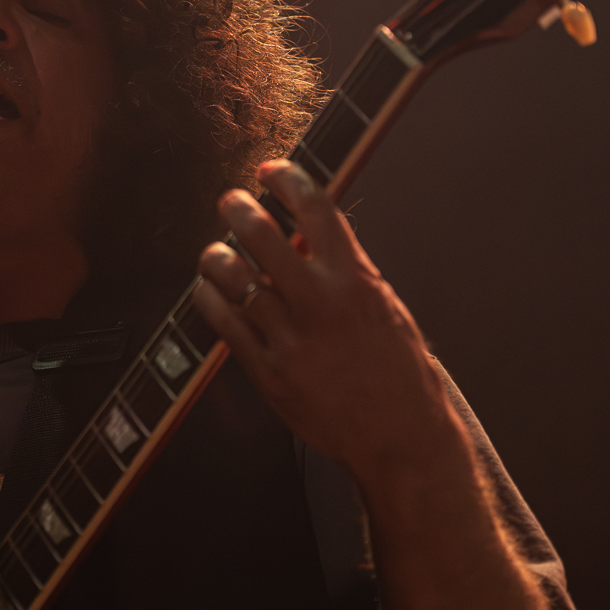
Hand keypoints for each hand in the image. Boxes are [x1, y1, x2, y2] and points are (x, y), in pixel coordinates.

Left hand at [192, 160, 456, 478]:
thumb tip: (316, 240)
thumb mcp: (386, 310)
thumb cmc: (400, 378)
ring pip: (232, 275)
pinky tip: (209, 291)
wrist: (400, 438)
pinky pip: (222, 321)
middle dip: (238, 208)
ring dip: (216, 254)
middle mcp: (320, 301)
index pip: (317, 208)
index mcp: (356, 280)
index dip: (287, 179)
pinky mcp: (268, 370)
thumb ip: (350, 272)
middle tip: (230, 203)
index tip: (271, 171)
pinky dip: (209, 297)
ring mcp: (290, 336)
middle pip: (261, 233)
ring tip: (215, 252)